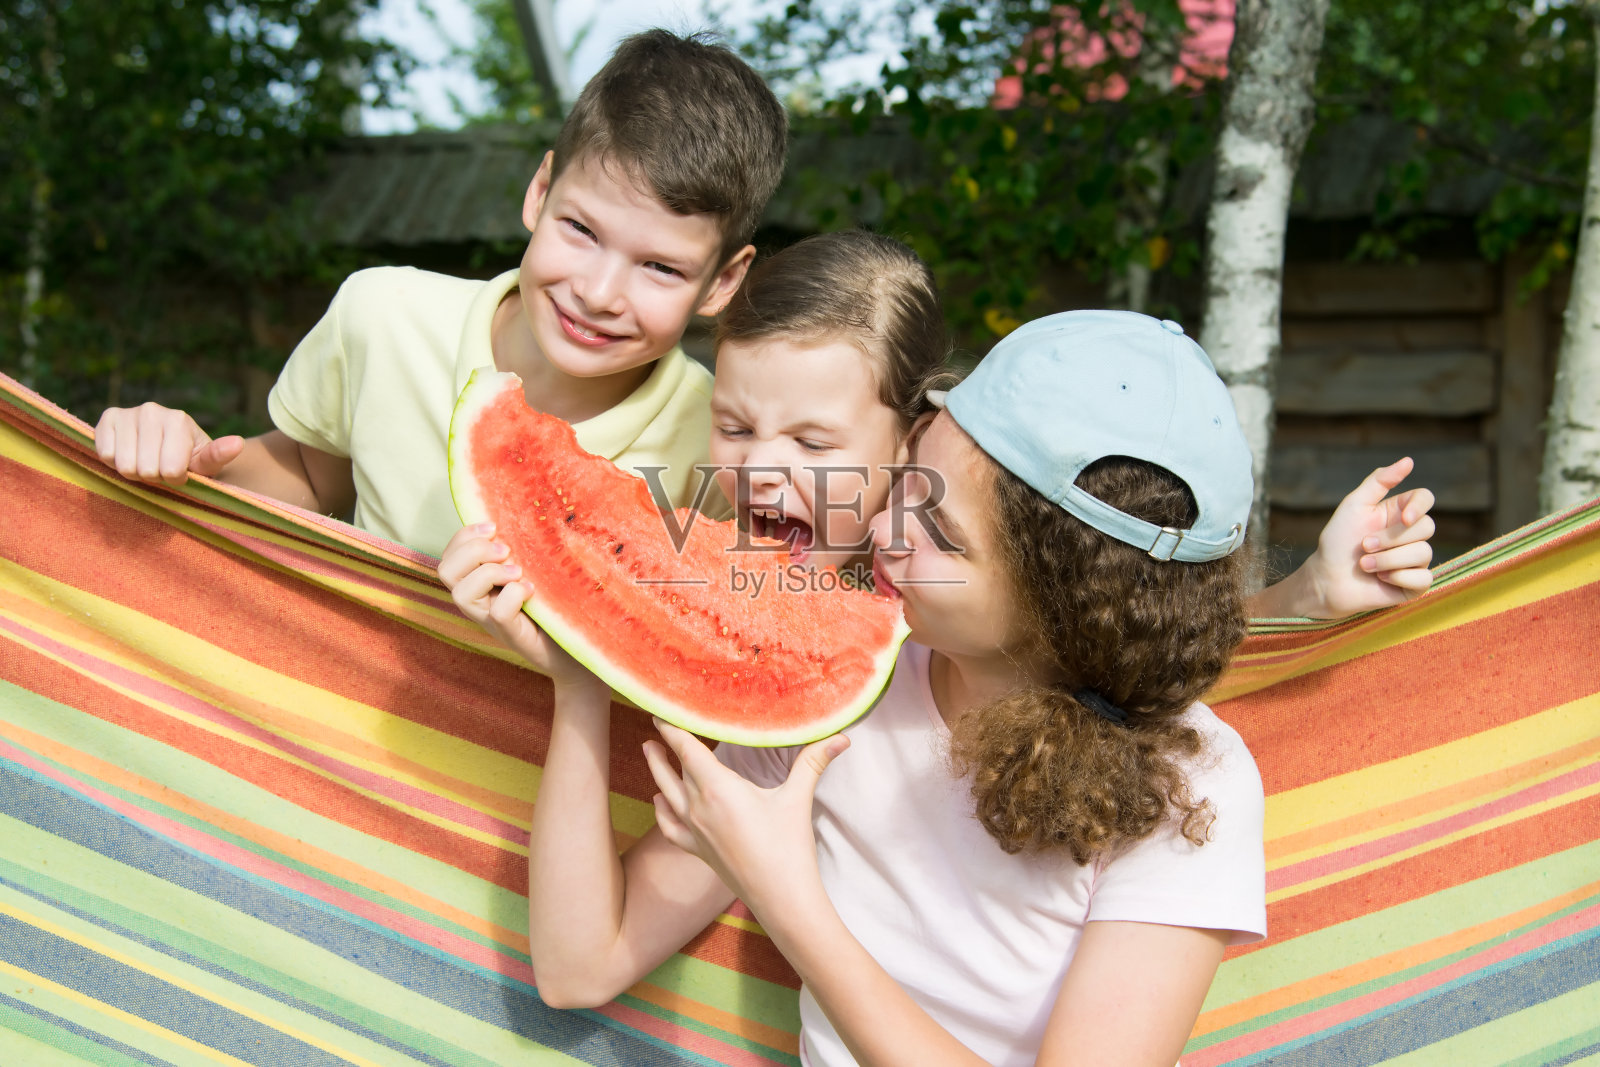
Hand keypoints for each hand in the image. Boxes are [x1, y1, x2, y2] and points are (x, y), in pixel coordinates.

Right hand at [95, 402, 244, 487]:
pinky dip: (115, 462)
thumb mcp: (207, 463)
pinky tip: (128, 454)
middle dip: (153, 476)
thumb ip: (219, 456)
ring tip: (145, 461)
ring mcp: (127, 412)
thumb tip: (236, 444)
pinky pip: (105, 455)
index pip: (170, 470)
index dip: (174, 479)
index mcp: (179, 420)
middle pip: (145, 469)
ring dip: (134, 472)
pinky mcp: (107, 418)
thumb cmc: (189, 459)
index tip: (180, 471)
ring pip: (125, 465)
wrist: (166, 447)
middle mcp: (152, 410)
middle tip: (160, 467)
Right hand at [437, 523, 603, 693]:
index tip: (493, 525)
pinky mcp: (513, 636)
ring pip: (460, 594)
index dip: (463, 536)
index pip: (449, 556)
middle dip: (472, 550)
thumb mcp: (536, 570)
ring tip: (518, 571)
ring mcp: (492, 621)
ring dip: (488, 572)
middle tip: (506, 550)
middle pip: (445, 571)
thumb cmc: (557, 606)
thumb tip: (525, 513)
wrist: (579, 650)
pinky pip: (498, 613)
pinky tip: (532, 590)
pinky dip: (513, 594)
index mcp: (479, 584)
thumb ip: (522, 550)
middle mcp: (479, 602)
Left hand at [644, 719, 846, 912]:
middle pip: (675, 769)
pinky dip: (661, 812)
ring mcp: (696, 832)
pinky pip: (670, 828)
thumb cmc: (789, 848)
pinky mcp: (699, 851)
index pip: (687, 750)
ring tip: (649, 751)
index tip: (660, 711)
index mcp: (719, 790)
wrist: (781, 900)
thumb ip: (814, 762)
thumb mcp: (798, 799)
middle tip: (656, 724)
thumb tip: (842, 736)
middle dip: (666, 745)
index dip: (672, 729)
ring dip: (657, 771)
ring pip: (667, 794)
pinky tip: (660, 801)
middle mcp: (699, 808)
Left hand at [1293, 457, 1434, 618]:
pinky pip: (1423, 578)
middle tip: (1364, 546)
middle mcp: (1411, 534)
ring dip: (1387, 560)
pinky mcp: (1416, 584)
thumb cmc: (1338, 542)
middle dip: (1390, 539)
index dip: (1419, 507)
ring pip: (1423, 553)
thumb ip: (1379, 482)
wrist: (1326, 579)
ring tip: (1365, 565)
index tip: (1404, 518)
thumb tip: (1409, 461)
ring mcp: (1416, 559)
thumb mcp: (1354, 506)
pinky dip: (1397, 578)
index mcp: (1398, 512)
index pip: (1425, 498)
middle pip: (1426, 527)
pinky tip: (1380, 579)